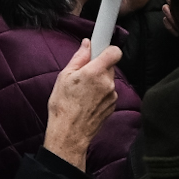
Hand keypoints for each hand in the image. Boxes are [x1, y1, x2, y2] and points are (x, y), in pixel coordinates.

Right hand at [41, 39, 120, 169]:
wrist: (70, 133)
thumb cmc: (64, 105)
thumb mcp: (64, 77)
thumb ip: (79, 58)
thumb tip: (87, 45)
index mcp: (95, 72)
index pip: (114, 52)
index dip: (107, 49)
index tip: (100, 48)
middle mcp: (108, 83)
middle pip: (109, 66)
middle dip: (98, 66)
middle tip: (83, 73)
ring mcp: (112, 95)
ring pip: (108, 80)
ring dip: (99, 81)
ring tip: (83, 91)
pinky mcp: (113, 105)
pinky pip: (108, 92)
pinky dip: (100, 93)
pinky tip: (87, 100)